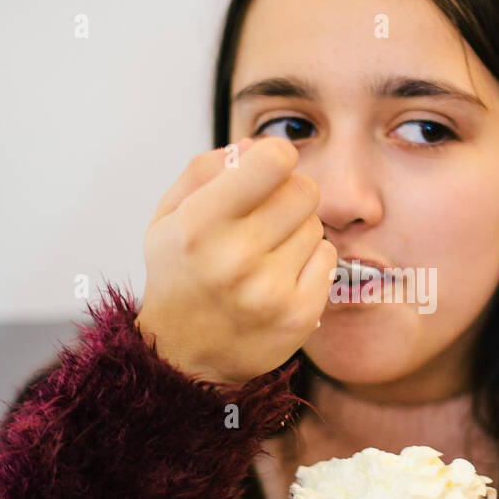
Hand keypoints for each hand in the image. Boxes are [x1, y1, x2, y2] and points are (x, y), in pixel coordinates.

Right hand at [134, 136, 337, 390]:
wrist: (182, 354)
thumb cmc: (180, 274)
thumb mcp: (169, 215)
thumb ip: (206, 170)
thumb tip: (256, 145)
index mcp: (200, 225)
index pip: (273, 161)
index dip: (275, 157)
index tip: (267, 169)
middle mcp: (236, 258)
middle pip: (304, 190)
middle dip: (288, 194)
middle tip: (266, 215)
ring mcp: (270, 291)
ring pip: (315, 226)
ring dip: (296, 231)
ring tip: (265, 254)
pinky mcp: (298, 315)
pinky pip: (328, 259)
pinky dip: (309, 262)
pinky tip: (280, 276)